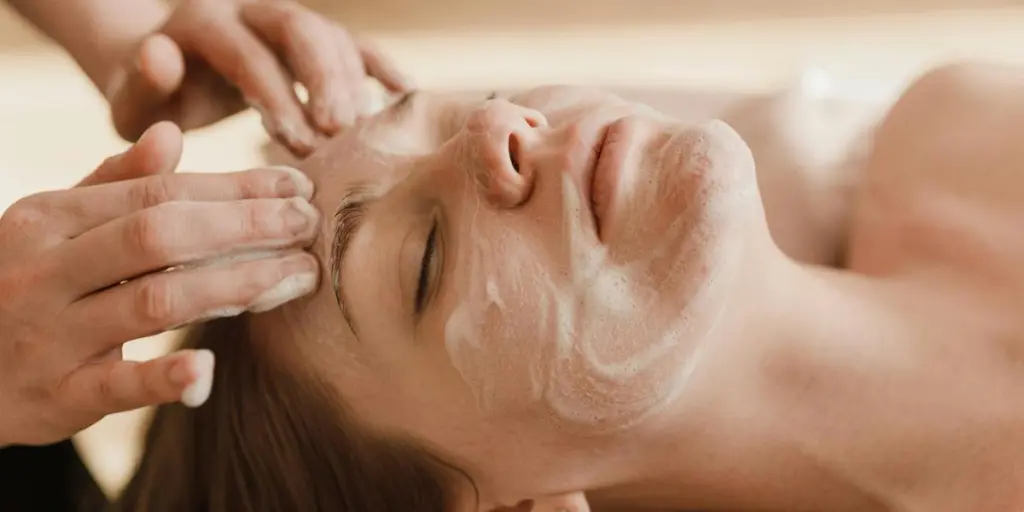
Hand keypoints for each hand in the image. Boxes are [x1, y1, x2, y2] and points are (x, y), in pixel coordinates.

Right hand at [0, 122, 320, 446]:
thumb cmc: (21, 286)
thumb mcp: (50, 226)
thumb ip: (110, 183)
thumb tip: (170, 134)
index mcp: (50, 218)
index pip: (158, 192)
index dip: (234, 188)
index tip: (295, 187)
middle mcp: (47, 269)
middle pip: (162, 236)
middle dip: (245, 225)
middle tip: (309, 225)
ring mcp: (49, 334)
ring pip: (154, 301)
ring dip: (235, 285)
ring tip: (298, 276)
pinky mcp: (56, 397)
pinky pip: (116, 386)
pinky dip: (163, 377)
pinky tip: (209, 369)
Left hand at [107, 0, 410, 156]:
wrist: (168, 70)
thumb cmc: (152, 99)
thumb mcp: (133, 99)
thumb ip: (141, 83)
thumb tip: (162, 54)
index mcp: (203, 22)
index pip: (246, 51)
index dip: (275, 93)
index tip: (298, 142)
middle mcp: (250, 9)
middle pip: (298, 27)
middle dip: (324, 78)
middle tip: (342, 129)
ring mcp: (287, 22)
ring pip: (331, 35)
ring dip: (352, 82)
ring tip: (364, 131)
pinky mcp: (314, 41)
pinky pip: (355, 45)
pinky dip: (382, 67)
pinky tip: (406, 95)